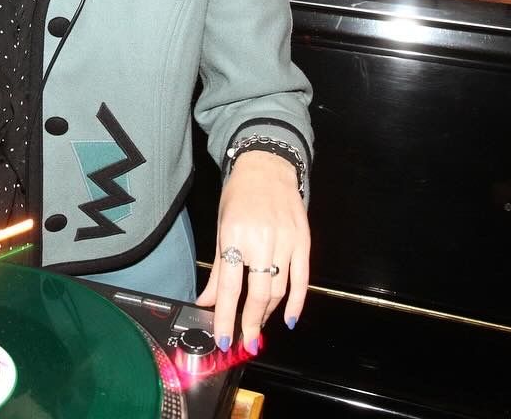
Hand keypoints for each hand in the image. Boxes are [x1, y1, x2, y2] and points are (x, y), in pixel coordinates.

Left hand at [196, 150, 309, 353]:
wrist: (267, 167)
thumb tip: (206, 301)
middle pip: (258, 293)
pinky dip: (297, 303)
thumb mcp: (222, 228)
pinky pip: (302, 279)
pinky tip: (290, 319)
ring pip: (280, 290)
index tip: (224, 339)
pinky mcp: (304, 241)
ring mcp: (286, 241)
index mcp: (235, 236)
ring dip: (269, 314)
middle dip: (250, 323)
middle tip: (245, 342)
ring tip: (258, 327)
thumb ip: (218, 269)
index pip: (230, 287)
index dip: (226, 317)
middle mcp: (262, 240)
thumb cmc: (240, 196)